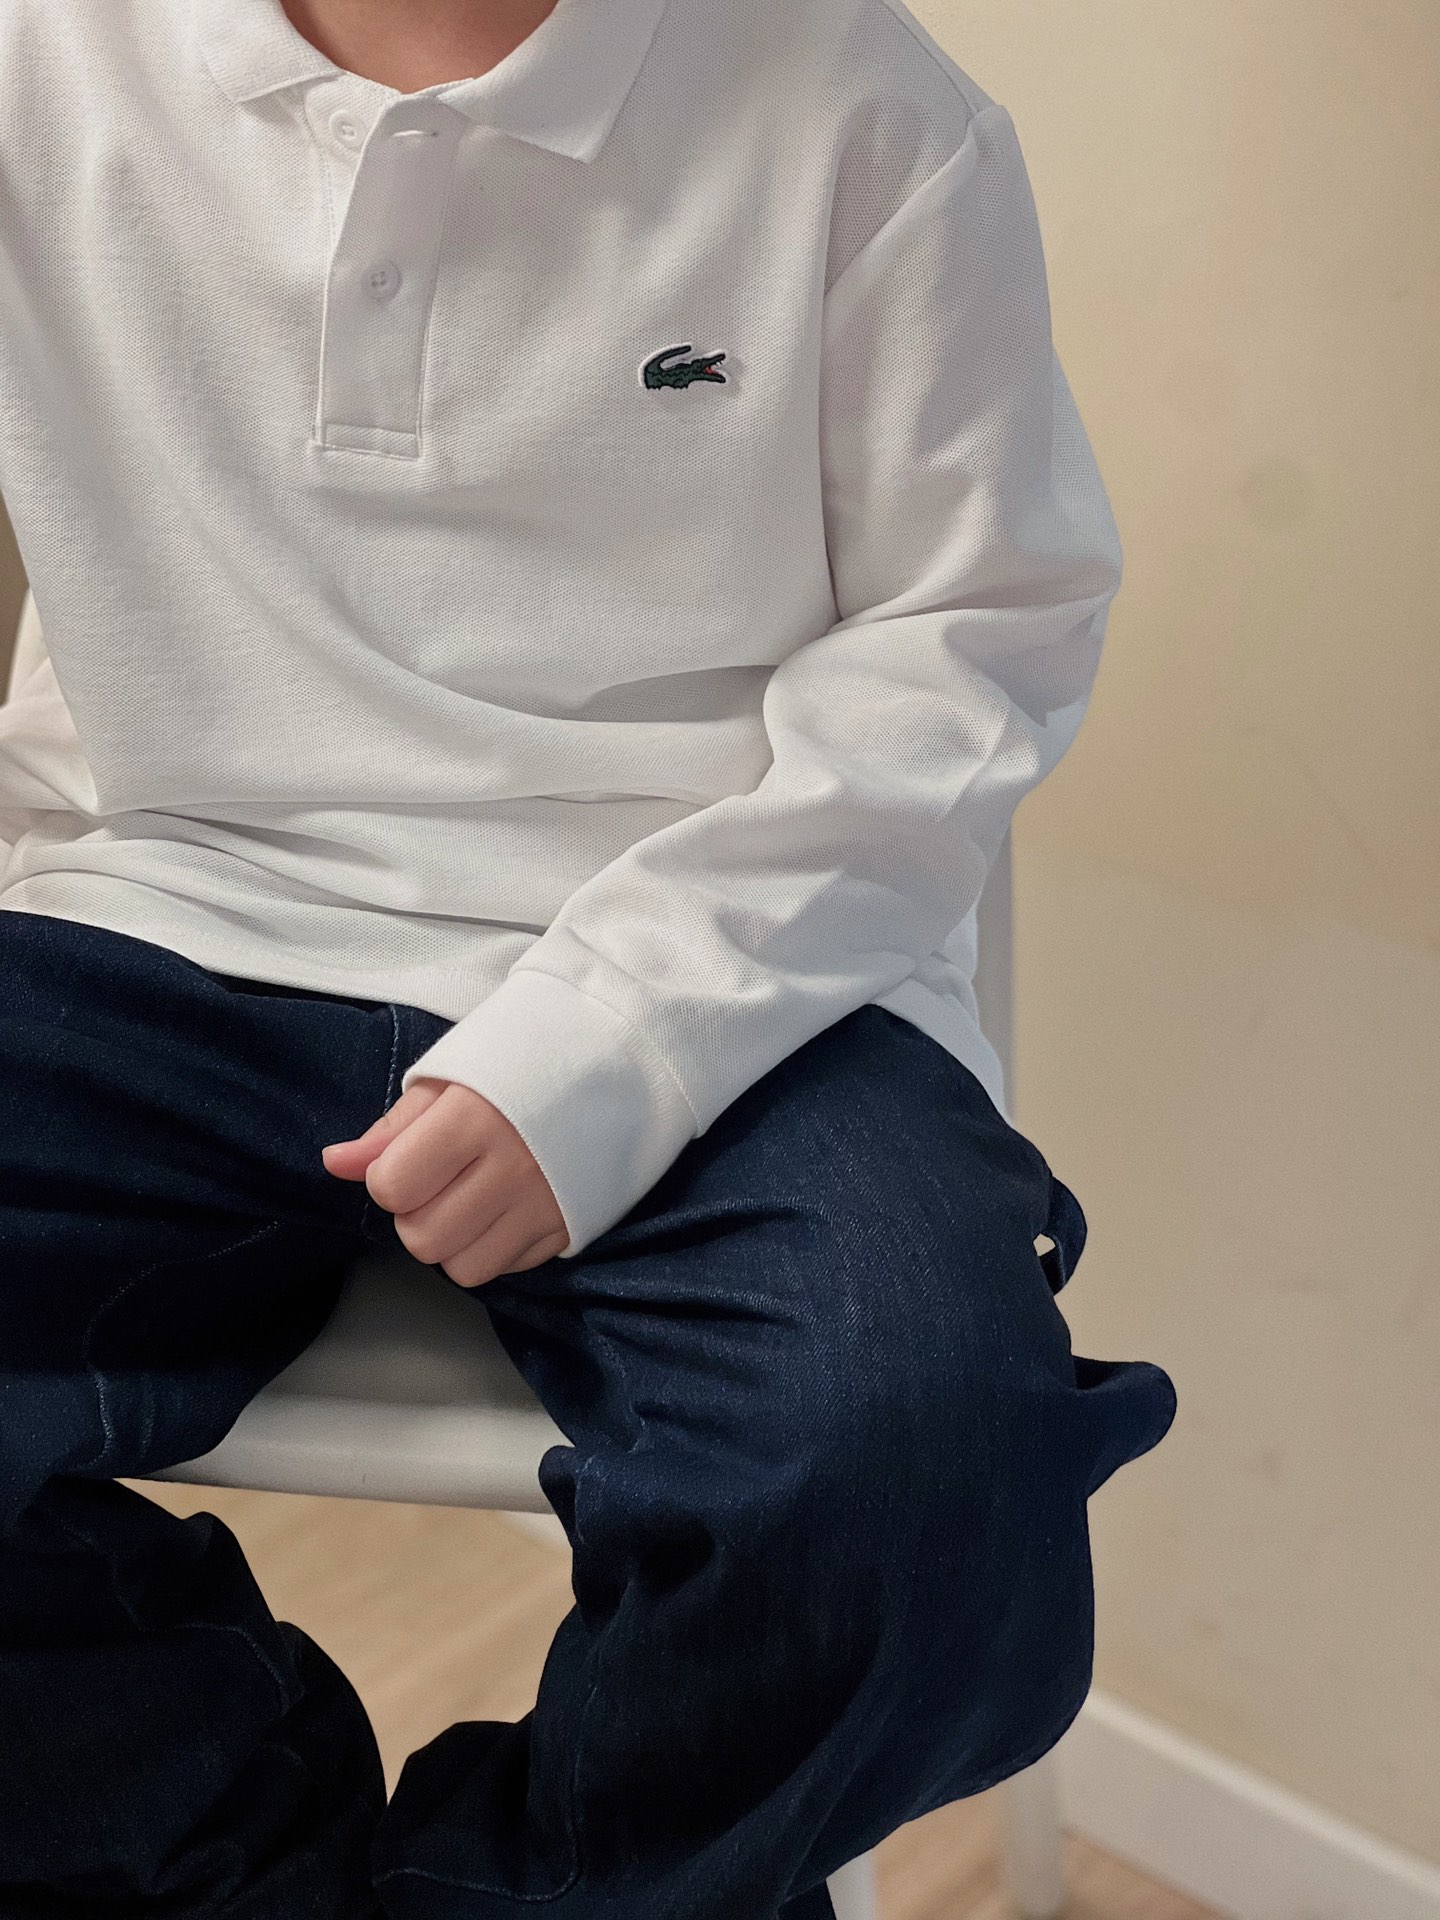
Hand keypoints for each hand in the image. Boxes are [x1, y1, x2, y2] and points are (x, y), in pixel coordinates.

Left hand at [320, 1078, 568, 1287]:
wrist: (619, 1057)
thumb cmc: (522, 1059)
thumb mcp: (451, 1076)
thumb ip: (392, 1128)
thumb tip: (335, 1165)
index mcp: (474, 1118)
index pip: (392, 1187)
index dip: (390, 1177)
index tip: (412, 1157)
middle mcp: (513, 1167)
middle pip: (423, 1239)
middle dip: (417, 1216)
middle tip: (441, 1181)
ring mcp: (547, 1203)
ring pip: (463, 1268)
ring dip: (454, 1242)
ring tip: (472, 1200)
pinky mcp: (573, 1226)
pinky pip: (508, 1269)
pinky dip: (495, 1247)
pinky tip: (506, 1208)